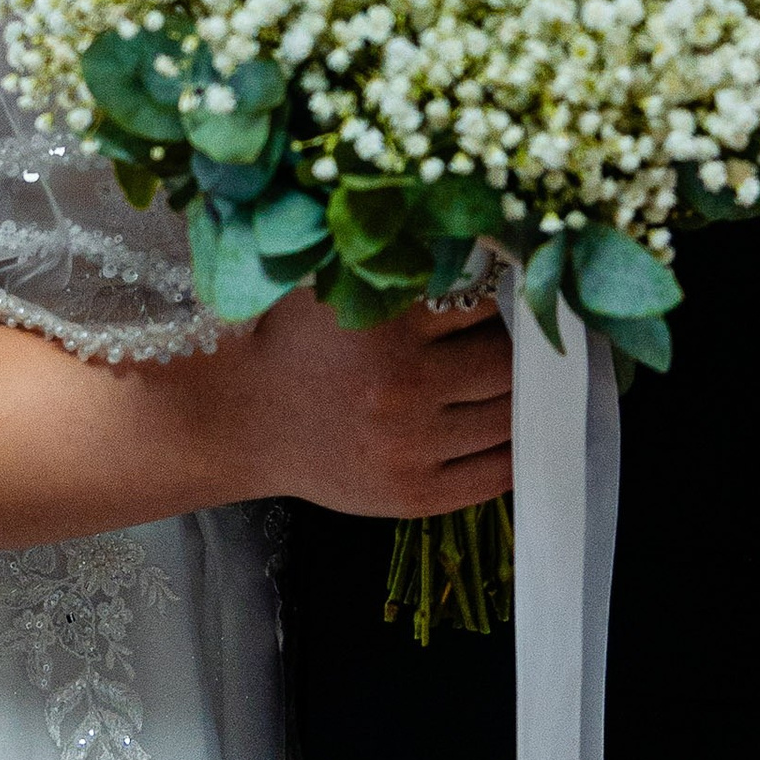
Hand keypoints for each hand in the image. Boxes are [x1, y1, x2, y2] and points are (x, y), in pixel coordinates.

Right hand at [224, 285, 512, 520]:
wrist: (244, 420)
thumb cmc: (295, 345)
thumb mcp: (340, 291)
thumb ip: (406, 275)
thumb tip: (496, 265)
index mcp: (388, 329)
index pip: (487, 306)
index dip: (498, 300)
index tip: (497, 300)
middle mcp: (403, 389)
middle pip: (507, 365)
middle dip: (512, 350)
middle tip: (502, 343)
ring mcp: (412, 448)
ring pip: (509, 417)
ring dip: (516, 397)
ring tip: (496, 383)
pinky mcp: (416, 494)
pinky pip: (498, 473)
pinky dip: (515, 449)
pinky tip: (504, 428)